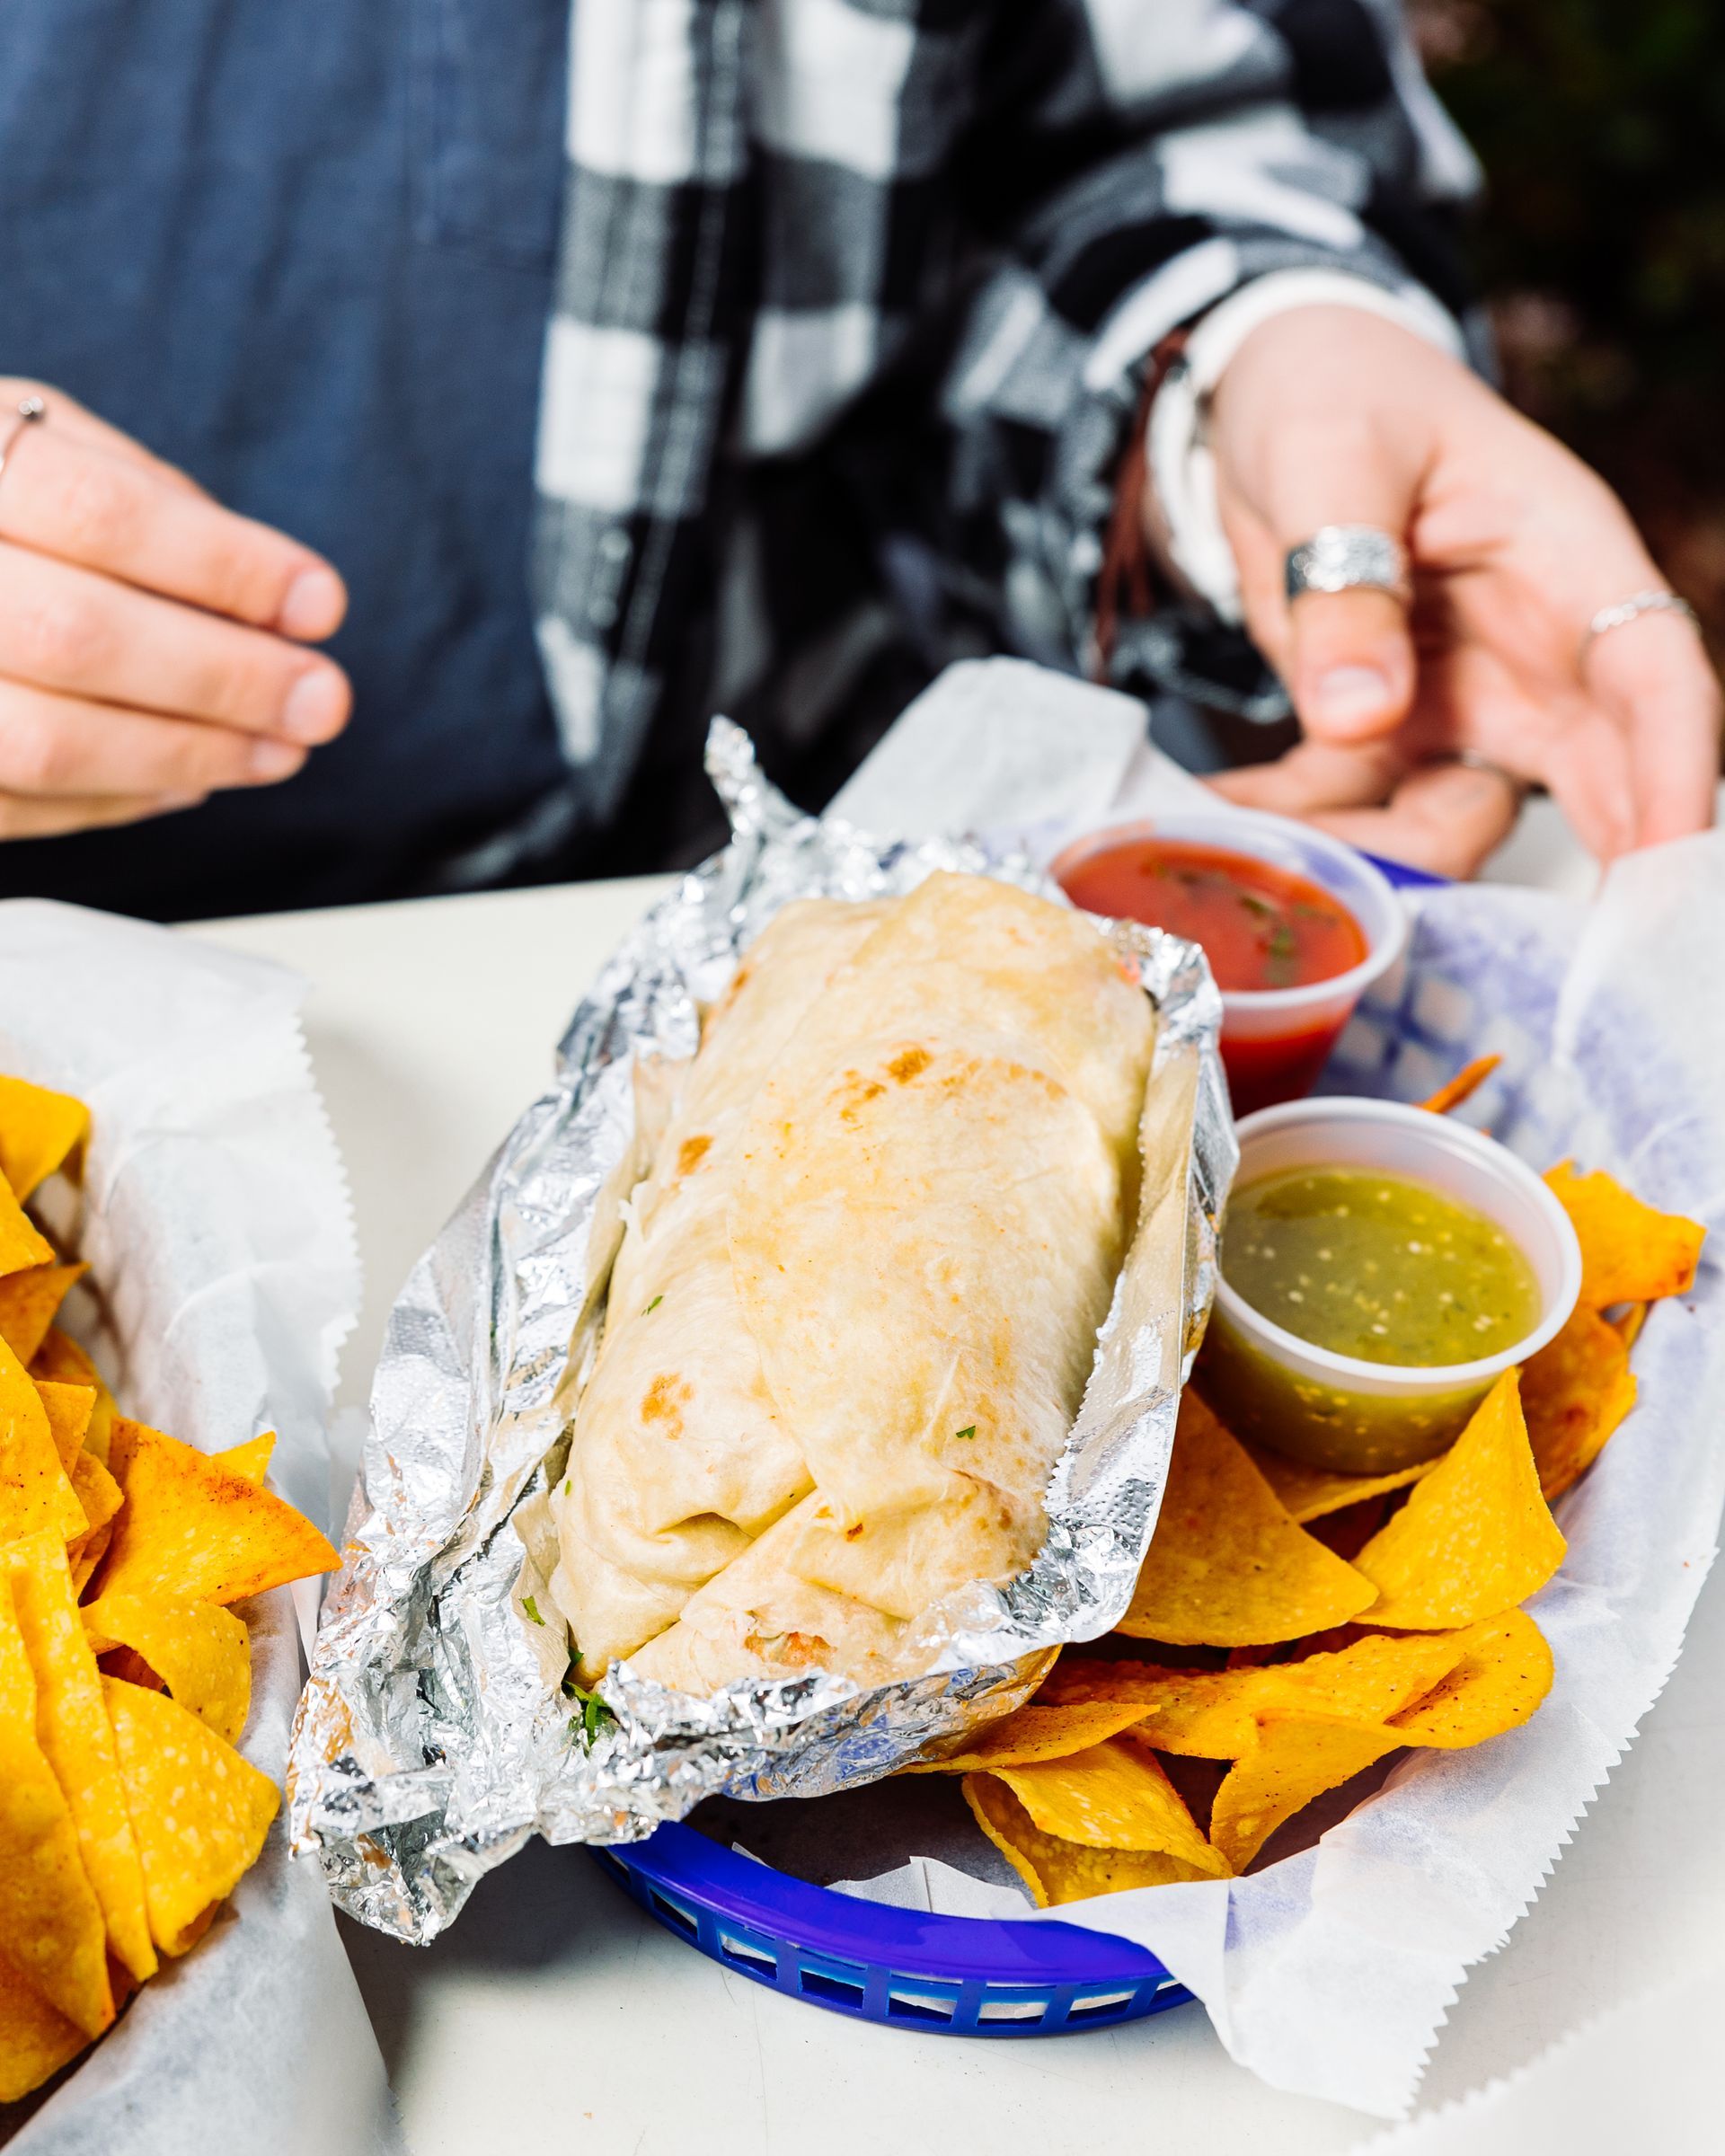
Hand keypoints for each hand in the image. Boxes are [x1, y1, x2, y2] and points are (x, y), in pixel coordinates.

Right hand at [0, 380, 348, 838]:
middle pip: (80, 636)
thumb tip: (268, 596)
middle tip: (321, 701)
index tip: (321, 605)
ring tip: (280, 750)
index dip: (226, 567)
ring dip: (189, 754)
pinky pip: (18, 807)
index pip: (103, 513)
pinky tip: (190, 780)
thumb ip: (136, 489)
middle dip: (226, 679)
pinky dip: (121, 799)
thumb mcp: (26, 432)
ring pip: (48, 742)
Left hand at [1192, 307, 1721, 876]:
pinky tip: (1228, 816)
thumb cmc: (1330, 390)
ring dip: (1377, 857)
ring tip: (1263, 838)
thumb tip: (1363, 721)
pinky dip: (1301, 829)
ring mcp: (1466, 699)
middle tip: (1457, 934)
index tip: (1659, 871)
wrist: (1267, 397)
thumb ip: (1346, 582)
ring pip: (1462, 820)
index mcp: (1564, 556)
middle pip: (1586, 783)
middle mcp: (1536, 647)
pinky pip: (1360, 812)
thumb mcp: (1329, 455)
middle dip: (1531, 870)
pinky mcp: (1389, 732)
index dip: (1672, 777)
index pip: (1652, 677)